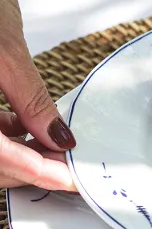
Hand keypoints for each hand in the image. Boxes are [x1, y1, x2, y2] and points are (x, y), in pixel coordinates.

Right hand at [0, 0, 75, 189]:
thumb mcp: (5, 50)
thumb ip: (30, 101)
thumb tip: (58, 139)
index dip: (33, 171)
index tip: (68, 179)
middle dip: (28, 167)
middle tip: (68, 166)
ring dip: (19, 153)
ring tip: (55, 146)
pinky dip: (4, 135)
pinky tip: (26, 125)